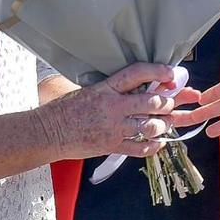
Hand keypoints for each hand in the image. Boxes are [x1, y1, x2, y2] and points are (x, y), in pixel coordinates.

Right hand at [38, 61, 181, 159]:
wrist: (49, 131)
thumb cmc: (65, 109)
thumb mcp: (90, 90)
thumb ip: (113, 89)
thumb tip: (138, 87)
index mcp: (106, 88)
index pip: (137, 73)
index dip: (158, 71)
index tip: (170, 73)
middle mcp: (113, 107)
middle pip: (152, 102)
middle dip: (167, 103)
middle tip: (171, 103)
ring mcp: (114, 128)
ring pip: (151, 126)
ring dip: (163, 125)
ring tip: (165, 123)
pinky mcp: (112, 145)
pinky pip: (141, 148)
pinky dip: (154, 146)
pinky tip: (158, 142)